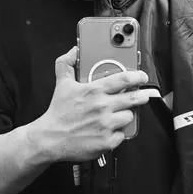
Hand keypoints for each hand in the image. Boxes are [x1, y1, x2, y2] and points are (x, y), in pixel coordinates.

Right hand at [27, 46, 149, 162]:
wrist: (49, 139)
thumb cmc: (57, 113)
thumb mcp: (62, 84)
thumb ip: (66, 64)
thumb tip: (73, 51)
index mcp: (93, 91)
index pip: (123, 79)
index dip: (137, 76)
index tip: (142, 76)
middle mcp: (102, 107)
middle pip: (133, 98)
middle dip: (142, 96)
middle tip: (143, 95)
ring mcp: (105, 125)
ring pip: (129, 116)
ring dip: (126, 115)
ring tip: (117, 115)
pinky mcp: (106, 141)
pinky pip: (122, 135)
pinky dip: (117, 133)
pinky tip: (108, 130)